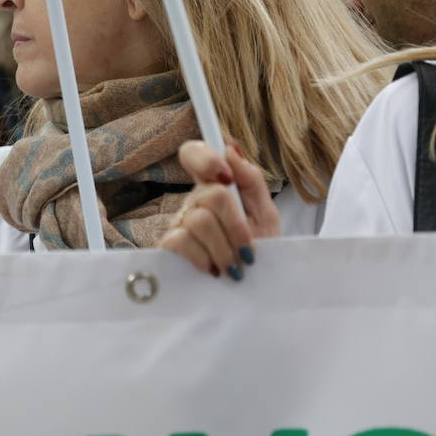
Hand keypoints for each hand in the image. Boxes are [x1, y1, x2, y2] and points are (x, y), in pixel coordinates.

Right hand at [158, 141, 281, 280]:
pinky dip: (202, 258)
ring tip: (235, 268)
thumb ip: (251, 180)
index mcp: (215, 186)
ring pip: (199, 221)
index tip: (225, 177)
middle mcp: (193, 201)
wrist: (255, 287)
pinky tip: (212, 270)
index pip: (194, 153)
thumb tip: (230, 148)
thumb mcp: (266, 214)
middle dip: (236, 227)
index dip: (205, 157)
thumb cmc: (261, 249)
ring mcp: (179, 223)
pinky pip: (180, 241)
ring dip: (224, 249)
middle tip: (248, 252)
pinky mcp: (169, 247)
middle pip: (212, 195)